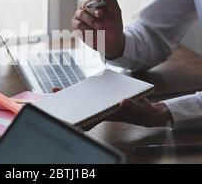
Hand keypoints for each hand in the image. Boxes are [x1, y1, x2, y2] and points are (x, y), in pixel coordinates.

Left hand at [51, 87, 171, 128]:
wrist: (148, 112)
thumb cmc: (142, 111)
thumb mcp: (140, 108)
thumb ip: (133, 105)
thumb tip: (122, 102)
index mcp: (109, 113)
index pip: (89, 114)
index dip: (76, 112)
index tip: (63, 107)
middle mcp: (103, 110)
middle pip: (83, 106)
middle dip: (68, 100)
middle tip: (53, 92)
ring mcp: (103, 104)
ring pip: (85, 101)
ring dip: (72, 95)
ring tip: (58, 90)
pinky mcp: (105, 99)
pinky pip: (91, 95)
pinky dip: (82, 91)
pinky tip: (75, 87)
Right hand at [72, 0, 124, 59]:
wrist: (111, 42)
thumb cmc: (114, 25)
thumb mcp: (116, 13)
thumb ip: (111, 0)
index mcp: (97, 1)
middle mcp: (87, 6)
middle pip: (85, 3)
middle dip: (93, 9)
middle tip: (101, 14)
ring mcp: (80, 16)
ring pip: (80, 14)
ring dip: (90, 20)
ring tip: (100, 27)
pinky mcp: (77, 25)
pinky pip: (78, 24)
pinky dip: (86, 28)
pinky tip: (92, 32)